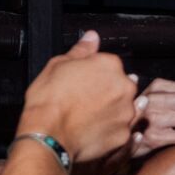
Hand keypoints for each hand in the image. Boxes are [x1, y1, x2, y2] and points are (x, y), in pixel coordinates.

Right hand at [20, 30, 140, 163]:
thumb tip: (91, 38)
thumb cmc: (50, 101)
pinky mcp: (123, 135)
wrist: (48, 136)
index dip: (95, 73)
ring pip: (124, 108)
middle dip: (107, 91)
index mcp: (110, 65)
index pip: (109, 64)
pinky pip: (121, 130)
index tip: (84, 81)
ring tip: (88, 116)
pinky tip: (93, 130)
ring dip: (111, 110)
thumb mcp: (58, 65)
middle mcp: (124, 87)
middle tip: (84, 100)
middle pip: (121, 85)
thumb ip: (81, 50)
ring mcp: (126, 113)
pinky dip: (110, 130)